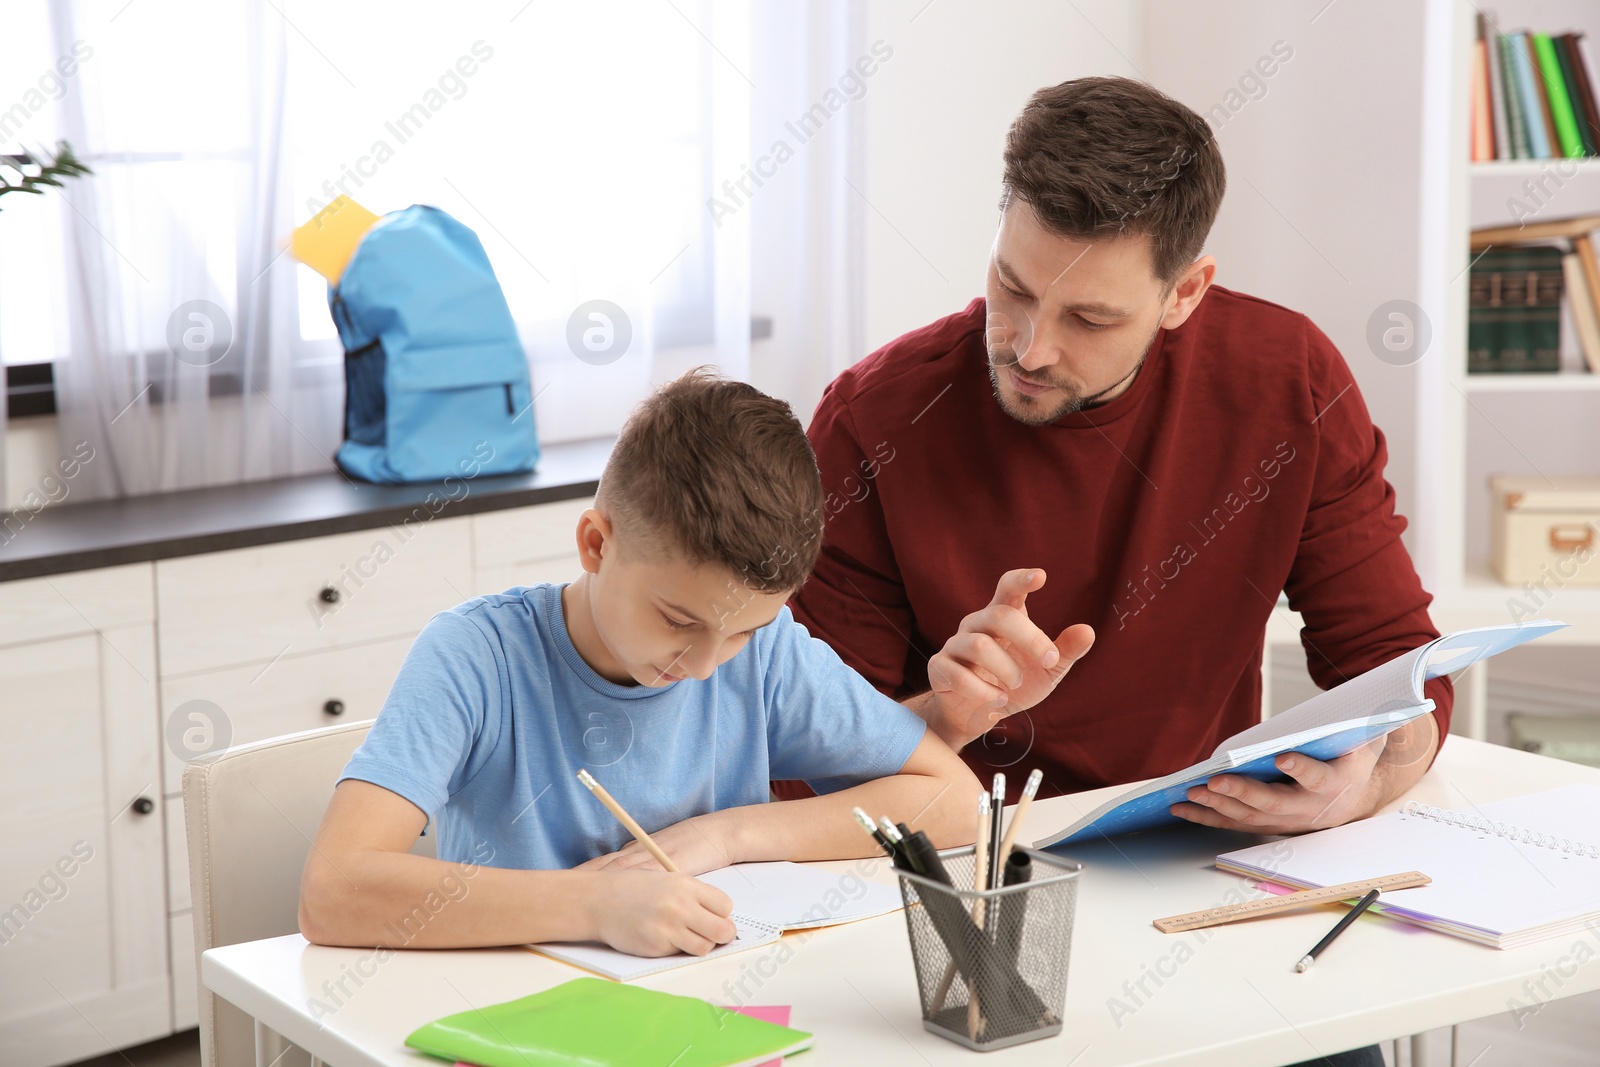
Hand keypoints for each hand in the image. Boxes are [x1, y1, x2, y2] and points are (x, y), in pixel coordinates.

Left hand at [575, 810, 738, 875]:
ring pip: (621, 871)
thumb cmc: (695, 845)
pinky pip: (645, 877)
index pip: (607, 863)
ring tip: (579, 890)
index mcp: (640, 850)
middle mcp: (643, 853)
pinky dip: (629, 884)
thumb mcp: (665, 854)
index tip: (564, 881)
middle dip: (585, 877)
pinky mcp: (669, 867)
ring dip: (600, 880)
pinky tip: (617, 891)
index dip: (586, 872)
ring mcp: (655, 859)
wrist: (718, 834)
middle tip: (561, 886)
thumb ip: (646, 864)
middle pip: (608, 866)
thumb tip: (627, 876)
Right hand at [589, 868, 737, 956]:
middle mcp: (680, 907)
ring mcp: (668, 929)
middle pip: (722, 930)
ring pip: (705, 947)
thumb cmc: (633, 889)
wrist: (599, 901)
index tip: (715, 916)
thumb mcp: (667, 880)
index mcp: (685, 886)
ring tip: (688, 937)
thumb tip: (719, 916)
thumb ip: (693, 895)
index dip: (722, 914)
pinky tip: (665, 938)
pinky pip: (679, 954)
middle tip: (714, 934)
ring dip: (701, 945)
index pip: (725, 906)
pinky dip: (677, 949)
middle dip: (723, 935)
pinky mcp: (656, 947)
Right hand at [922, 568, 1094, 750]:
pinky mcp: (939, 668)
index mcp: (1002, 618)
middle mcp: (976, 625)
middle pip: (999, 615)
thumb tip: (1088, 631)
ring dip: (1006, 669)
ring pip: (979, 645)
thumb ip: (1064, 651)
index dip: (1021, 580)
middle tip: (1049, 660)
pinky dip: (984, 691)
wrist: (975, 716)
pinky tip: (998, 701)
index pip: (1008, 589)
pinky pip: (958, 675)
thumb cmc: (1012, 686)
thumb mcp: (1045, 672)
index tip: (1040, 577)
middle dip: (1030, 638)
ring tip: (1015, 686)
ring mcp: (955, 645)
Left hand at [1171, 740, 1386, 834]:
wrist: (1357, 798)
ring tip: (1191, 792)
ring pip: (1250, 816)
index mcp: (1334, 784)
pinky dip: (1207, 817)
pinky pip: (1235, 823)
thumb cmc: (1353, 759)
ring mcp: (1288, 820)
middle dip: (1242, 792)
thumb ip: (1361, 723)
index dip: (1301, 769)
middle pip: (1273, 803)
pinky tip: (1182, 809)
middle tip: (1214, 781)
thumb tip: (1362, 699)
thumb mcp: (1364, 739)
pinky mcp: (1269, 824)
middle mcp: (1310, 808)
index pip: (1318, 777)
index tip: (1283, 759)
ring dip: (1218, 805)